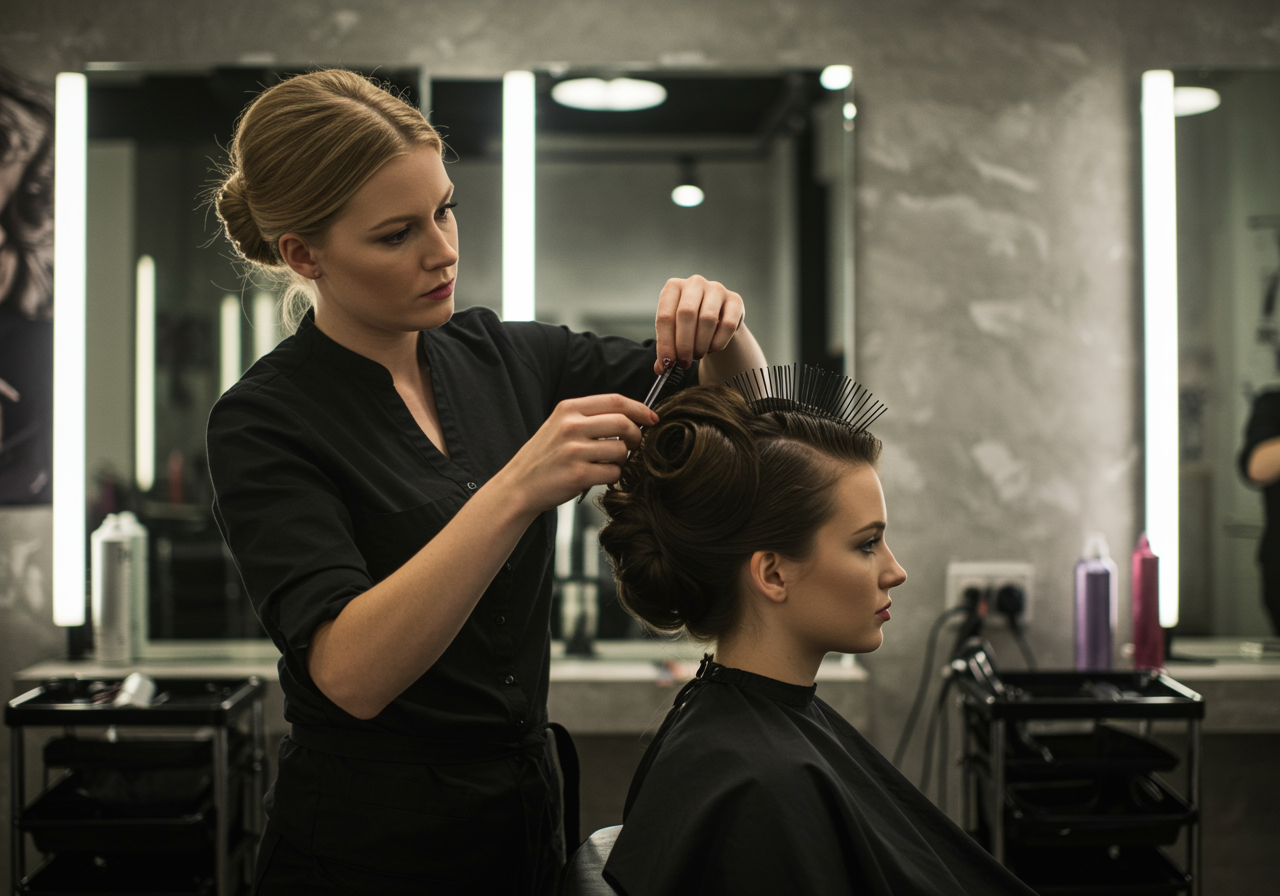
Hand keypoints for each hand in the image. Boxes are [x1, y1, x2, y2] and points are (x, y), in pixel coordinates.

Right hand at [503, 393, 657, 512]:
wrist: (518, 486)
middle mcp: (571, 426)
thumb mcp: (559, 426)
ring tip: (607, 464)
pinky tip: (598, 477)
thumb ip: (589, 417)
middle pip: (623, 422)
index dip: (639, 408)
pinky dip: (612, 477)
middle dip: (636, 435)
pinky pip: (614, 472)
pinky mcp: (578, 474)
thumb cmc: (543, 458)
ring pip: (621, 450)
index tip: (652, 417)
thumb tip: (630, 416)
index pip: (615, 401)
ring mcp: (574, 450)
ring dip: (622, 460)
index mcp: (568, 409)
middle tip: (633, 445)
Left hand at [654, 275, 744, 373]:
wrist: (717, 319)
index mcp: (673, 287)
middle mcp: (694, 283)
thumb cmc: (690, 326)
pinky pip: (728, 325)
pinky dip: (718, 342)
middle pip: (686, 314)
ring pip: (707, 319)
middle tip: (684, 363)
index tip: (667, 363)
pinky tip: (712, 348)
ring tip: (698, 355)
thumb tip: (660, 369)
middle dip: (684, 344)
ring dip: (701, 344)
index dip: (665, 343)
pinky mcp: (735, 300)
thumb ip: (667, 350)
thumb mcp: (675, 333)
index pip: (665, 316)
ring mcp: (716, 289)